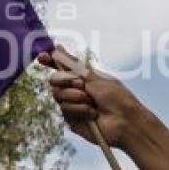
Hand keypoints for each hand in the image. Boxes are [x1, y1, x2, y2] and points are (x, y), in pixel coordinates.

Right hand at [37, 46, 153, 151]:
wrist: (125, 122)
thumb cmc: (117, 98)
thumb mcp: (95, 77)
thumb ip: (73, 65)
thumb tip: (58, 47)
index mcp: (81, 78)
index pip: (61, 67)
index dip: (50, 61)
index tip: (42, 57)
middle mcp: (74, 90)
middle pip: (54, 80)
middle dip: (66, 81)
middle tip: (81, 85)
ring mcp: (72, 105)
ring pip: (58, 95)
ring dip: (76, 97)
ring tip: (92, 102)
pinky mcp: (71, 119)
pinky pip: (65, 109)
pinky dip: (79, 109)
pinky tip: (92, 114)